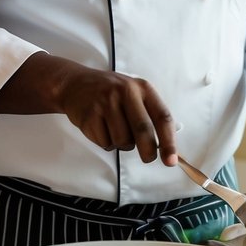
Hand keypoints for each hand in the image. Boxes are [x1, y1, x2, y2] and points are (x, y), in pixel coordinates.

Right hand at [56, 65, 178, 166]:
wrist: (75, 84)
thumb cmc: (111, 93)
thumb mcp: (134, 93)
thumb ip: (150, 114)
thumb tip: (166, 146)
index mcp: (142, 88)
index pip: (162, 117)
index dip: (169, 141)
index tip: (171, 161)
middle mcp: (125, 92)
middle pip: (142, 130)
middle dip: (148, 151)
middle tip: (148, 158)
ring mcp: (106, 102)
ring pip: (122, 140)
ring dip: (122, 144)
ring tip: (114, 131)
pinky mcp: (90, 115)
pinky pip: (104, 142)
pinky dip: (106, 143)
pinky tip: (101, 129)